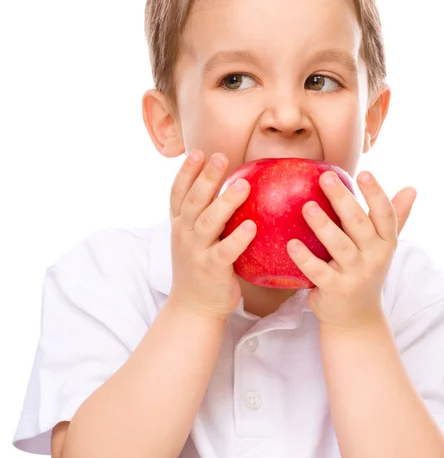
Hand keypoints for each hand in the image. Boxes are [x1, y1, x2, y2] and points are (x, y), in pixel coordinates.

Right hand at [168, 150, 256, 318]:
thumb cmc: (200, 265)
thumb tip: (234, 184)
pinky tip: (252, 226)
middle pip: (194, 201)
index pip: (178, 192)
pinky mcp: (211, 269)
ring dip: (225, 202)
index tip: (198, 152)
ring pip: (208, 222)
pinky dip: (238, 238)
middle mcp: (184, 234)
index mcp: (180, 223)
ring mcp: (195, 251)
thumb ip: (205, 213)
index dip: (186, 172)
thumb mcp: (194, 237)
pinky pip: (225, 251)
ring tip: (243, 186)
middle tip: (220, 157)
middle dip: (206, 178)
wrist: (194, 306)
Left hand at [287, 171, 416, 329]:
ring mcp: (356, 275)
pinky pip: (318, 271)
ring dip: (323, 225)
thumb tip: (412, 188)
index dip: (376, 194)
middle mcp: (375, 257)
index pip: (385, 215)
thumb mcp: (384, 246)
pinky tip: (291, 243)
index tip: (364, 173)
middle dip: (343, 200)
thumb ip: (396, 217)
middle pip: (359, 225)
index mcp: (386, 243)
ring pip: (339, 246)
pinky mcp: (335, 290)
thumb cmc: (367, 271)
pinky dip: (305, 258)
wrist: (357, 318)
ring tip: (307, 207)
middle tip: (325, 178)